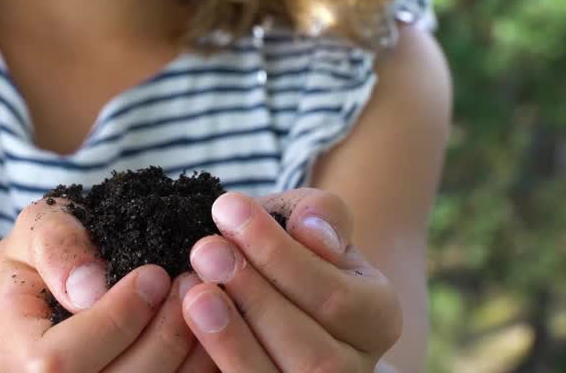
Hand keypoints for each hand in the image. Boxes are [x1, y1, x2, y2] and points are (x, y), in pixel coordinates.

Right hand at [0, 197, 217, 371]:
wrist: (59, 282)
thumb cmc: (50, 250)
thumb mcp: (40, 226)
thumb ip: (57, 245)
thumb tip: (90, 287)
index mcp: (11, 350)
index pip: (57, 362)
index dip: (114, 320)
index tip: (154, 273)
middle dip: (163, 336)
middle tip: (193, 284)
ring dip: (189, 353)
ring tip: (207, 301)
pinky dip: (199, 366)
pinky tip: (213, 328)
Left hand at [180, 189, 402, 371]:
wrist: (269, 282)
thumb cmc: (290, 248)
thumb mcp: (308, 219)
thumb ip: (321, 214)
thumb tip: (314, 230)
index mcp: (377, 319)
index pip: (336, 297)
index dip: (280, 256)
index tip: (228, 209)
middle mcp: (355, 369)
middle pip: (314, 353)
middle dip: (255, 298)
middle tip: (205, 250)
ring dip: (233, 340)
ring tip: (194, 293)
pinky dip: (218, 362)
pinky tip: (188, 327)